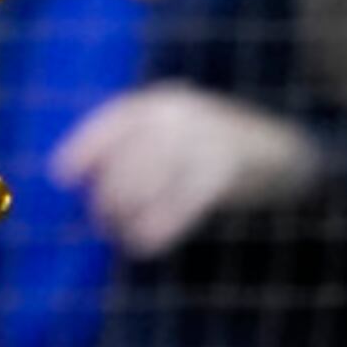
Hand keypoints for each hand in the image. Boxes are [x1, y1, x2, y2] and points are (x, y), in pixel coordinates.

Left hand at [51, 84, 324, 258]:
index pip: (114, 121)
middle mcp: (181, 115)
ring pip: (147, 179)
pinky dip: (158, 225)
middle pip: (127, 156)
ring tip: (122, 234)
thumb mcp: (178, 133)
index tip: (62, 176)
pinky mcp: (223, 171)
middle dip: (108, 193)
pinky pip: (180, 202)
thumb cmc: (217, 150)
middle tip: (102, 221)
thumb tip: (86, 183)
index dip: (84, 148)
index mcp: (164, 102)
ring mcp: (203, 139)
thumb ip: (140, 149)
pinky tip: (145, 244)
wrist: (285, 153)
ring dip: (127, 212)